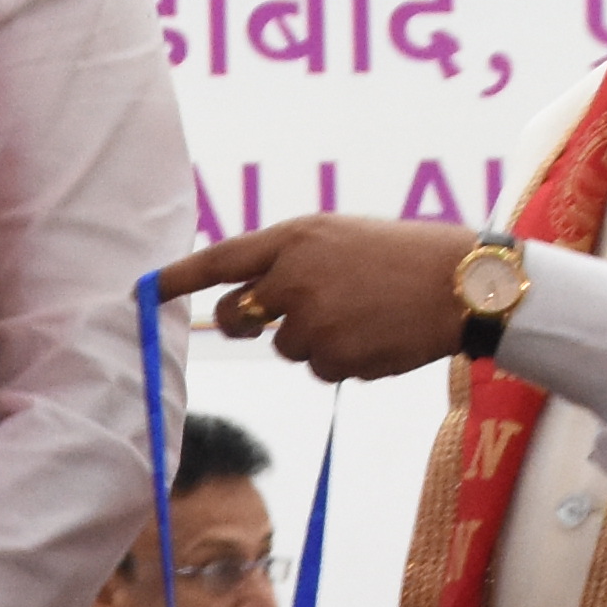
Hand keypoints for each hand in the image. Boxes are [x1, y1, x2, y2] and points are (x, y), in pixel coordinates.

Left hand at [159, 219, 484, 380]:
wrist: (462, 283)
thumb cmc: (401, 256)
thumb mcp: (340, 238)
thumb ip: (291, 261)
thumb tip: (249, 301)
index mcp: (295, 239)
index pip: (221, 259)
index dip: (179, 277)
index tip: (145, 289)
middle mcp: (294, 277)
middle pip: (238, 315)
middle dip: (246, 322)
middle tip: (270, 316)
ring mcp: (312, 320)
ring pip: (287, 347)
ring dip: (317, 340)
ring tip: (366, 315)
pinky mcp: (334, 356)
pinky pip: (322, 368)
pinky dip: (345, 359)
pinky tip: (379, 336)